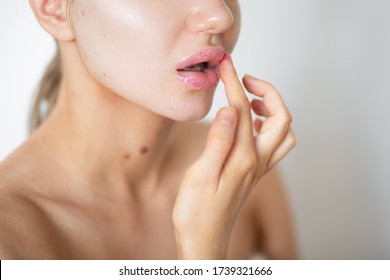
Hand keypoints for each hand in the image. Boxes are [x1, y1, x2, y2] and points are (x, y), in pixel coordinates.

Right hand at [172, 55, 295, 258]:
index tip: (225, 65)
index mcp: (243, 158)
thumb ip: (219, 142)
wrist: (204, 241)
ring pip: (284, 133)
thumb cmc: (196, 213)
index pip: (244, 110)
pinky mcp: (253, 174)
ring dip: (274, 110)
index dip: (234, 84)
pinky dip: (269, 127)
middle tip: (244, 80)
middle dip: (266, 92)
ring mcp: (258, 169)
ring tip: (251, 100)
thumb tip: (233, 109)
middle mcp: (257, 162)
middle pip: (281, 118)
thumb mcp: (201, 175)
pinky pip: (275, 146)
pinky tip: (250, 126)